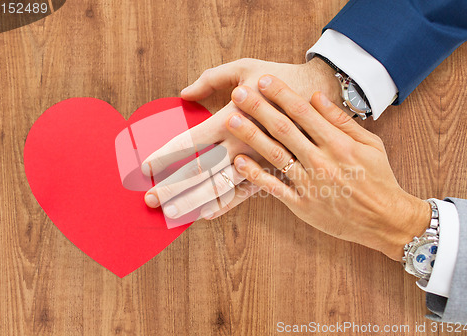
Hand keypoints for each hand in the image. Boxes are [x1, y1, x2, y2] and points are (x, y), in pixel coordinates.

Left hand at [142, 58, 339, 220]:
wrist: (322, 95)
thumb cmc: (281, 78)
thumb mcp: (246, 67)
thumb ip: (211, 79)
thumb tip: (183, 93)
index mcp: (232, 118)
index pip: (189, 142)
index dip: (164, 155)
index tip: (145, 168)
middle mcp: (241, 144)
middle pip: (199, 172)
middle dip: (172, 187)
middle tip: (149, 200)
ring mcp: (257, 162)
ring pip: (220, 189)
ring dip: (193, 202)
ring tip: (171, 215)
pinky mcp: (272, 171)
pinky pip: (245, 194)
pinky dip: (225, 206)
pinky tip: (206, 215)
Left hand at [225, 74, 430, 260]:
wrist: (385, 219)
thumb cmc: (379, 178)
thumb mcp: (369, 144)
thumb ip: (341, 120)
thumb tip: (316, 96)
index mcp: (338, 143)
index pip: (304, 112)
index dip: (282, 94)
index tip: (264, 80)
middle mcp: (321, 161)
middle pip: (284, 130)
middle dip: (259, 109)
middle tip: (239, 93)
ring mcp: (310, 184)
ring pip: (275, 156)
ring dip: (251, 136)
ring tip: (232, 120)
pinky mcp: (302, 205)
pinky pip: (274, 188)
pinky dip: (255, 175)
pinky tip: (239, 161)